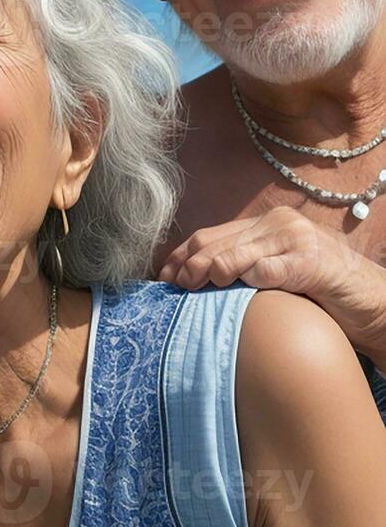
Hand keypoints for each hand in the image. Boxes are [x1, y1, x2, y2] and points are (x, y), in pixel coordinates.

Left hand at [158, 207, 385, 367]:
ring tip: (195, 290)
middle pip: (217, 244)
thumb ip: (242, 266)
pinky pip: (268, 271)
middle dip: (189, 266)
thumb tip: (193, 278)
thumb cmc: (320, 293)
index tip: (162, 276)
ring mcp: (297, 239)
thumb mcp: (275, 272)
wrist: (374, 303)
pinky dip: (249, 282)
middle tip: (174, 287)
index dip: (181, 256)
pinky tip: (238, 292)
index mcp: (266, 223)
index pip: (210, 236)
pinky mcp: (312, 261)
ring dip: (211, 274)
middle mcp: (279, 224)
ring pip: (237, 256)